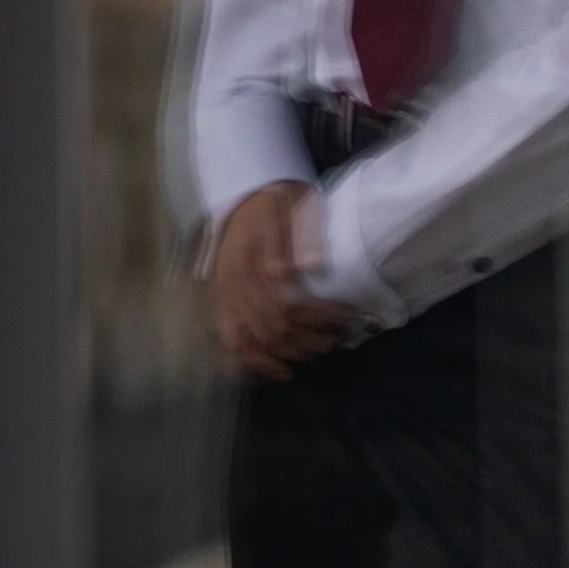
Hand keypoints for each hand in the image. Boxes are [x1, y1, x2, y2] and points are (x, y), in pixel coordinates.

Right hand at [207, 183, 350, 379]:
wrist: (246, 196)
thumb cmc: (278, 202)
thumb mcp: (297, 204)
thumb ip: (304, 233)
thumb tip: (313, 265)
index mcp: (255, 251)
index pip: (285, 296)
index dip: (318, 313)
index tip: (345, 316)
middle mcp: (236, 276)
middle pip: (271, 321)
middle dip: (307, 337)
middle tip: (335, 341)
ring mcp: (226, 292)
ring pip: (253, 336)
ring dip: (286, 352)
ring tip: (314, 356)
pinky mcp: (222, 302)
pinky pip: (232, 338)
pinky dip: (256, 359)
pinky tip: (280, 371)